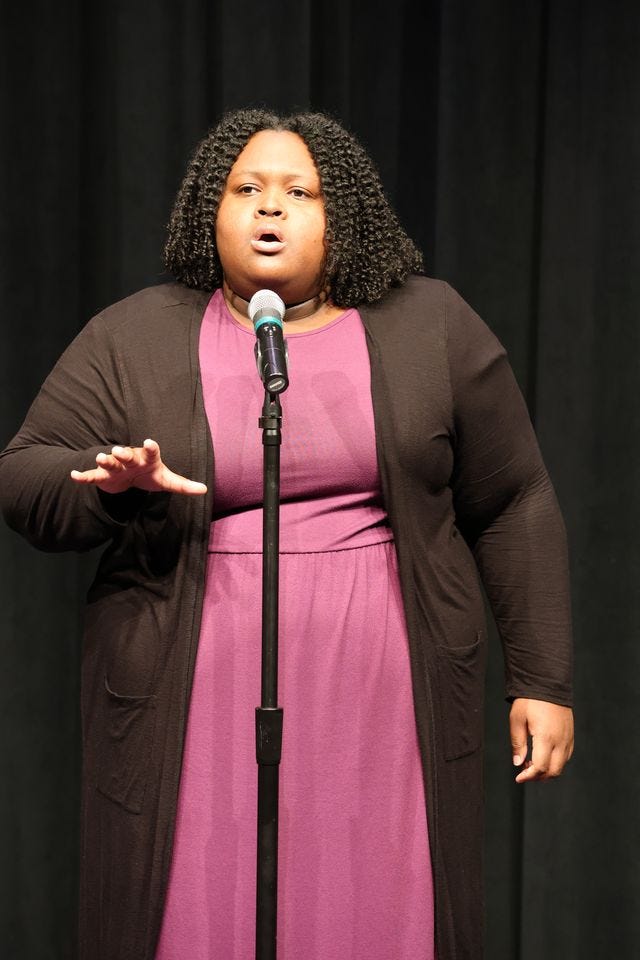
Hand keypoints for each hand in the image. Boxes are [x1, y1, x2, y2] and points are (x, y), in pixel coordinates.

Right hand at [70, 438, 206, 495]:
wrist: (130, 477)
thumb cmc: (150, 474)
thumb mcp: (167, 480)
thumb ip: (183, 485)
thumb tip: (204, 490)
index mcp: (147, 458)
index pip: (151, 451)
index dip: (150, 447)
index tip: (150, 442)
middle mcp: (130, 459)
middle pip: (127, 455)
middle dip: (123, 453)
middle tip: (118, 450)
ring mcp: (116, 467)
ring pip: (109, 462)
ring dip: (105, 459)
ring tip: (99, 457)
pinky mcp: (103, 476)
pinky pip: (92, 476)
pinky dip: (83, 476)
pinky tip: (74, 475)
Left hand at [509, 697, 573, 782]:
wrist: (548, 683)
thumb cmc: (530, 700)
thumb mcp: (517, 719)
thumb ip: (517, 743)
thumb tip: (518, 763)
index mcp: (546, 737)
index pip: (540, 767)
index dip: (529, 776)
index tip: (518, 778)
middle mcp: (560, 741)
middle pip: (554, 771)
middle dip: (539, 777)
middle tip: (525, 772)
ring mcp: (568, 738)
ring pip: (561, 766)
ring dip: (547, 770)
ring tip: (532, 762)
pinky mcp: (571, 735)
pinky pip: (566, 756)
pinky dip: (556, 762)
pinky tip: (544, 755)